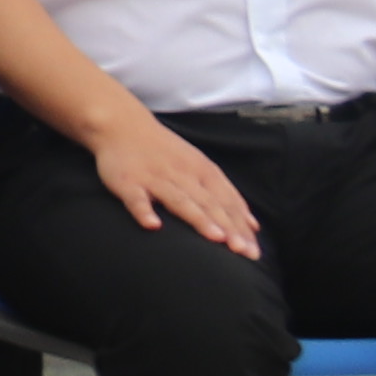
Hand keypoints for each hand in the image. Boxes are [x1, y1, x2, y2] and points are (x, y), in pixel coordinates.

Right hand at [87, 114, 263, 258]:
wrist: (122, 123)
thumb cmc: (164, 151)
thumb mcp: (200, 166)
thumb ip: (225, 194)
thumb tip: (253, 224)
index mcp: (202, 171)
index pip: (227, 202)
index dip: (241, 226)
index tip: (254, 251)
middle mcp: (182, 175)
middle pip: (209, 204)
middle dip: (228, 227)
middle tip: (243, 250)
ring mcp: (154, 178)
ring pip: (180, 200)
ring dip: (199, 218)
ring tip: (215, 237)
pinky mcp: (127, 182)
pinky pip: (136, 198)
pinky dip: (143, 211)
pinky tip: (152, 225)